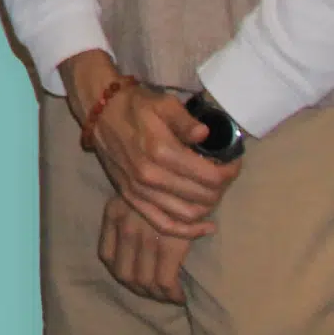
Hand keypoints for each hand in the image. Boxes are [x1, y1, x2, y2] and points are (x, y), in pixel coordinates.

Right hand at [63, 54, 237, 237]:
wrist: (100, 111)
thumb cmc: (135, 105)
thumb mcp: (163, 103)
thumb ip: (186, 121)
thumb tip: (206, 136)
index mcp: (161, 152)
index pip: (210, 177)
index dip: (230, 172)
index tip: (233, 162)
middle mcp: (151, 177)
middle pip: (203, 197)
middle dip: (221, 188)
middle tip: (224, 174)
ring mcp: (140, 191)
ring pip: (188, 214)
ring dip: (208, 206)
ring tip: (213, 191)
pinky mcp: (131, 198)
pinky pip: (164, 224)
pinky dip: (188, 231)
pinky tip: (204, 226)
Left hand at [98, 193, 190, 303]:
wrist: (188, 169)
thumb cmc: (166, 183)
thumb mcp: (136, 193)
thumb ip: (129, 216)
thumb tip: (134, 250)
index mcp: (113, 213)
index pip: (106, 256)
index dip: (120, 274)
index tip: (134, 280)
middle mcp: (124, 227)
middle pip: (123, 274)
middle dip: (140, 289)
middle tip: (155, 293)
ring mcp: (146, 237)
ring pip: (143, 281)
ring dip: (156, 296)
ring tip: (168, 296)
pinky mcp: (169, 245)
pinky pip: (165, 281)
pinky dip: (171, 294)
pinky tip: (179, 295)